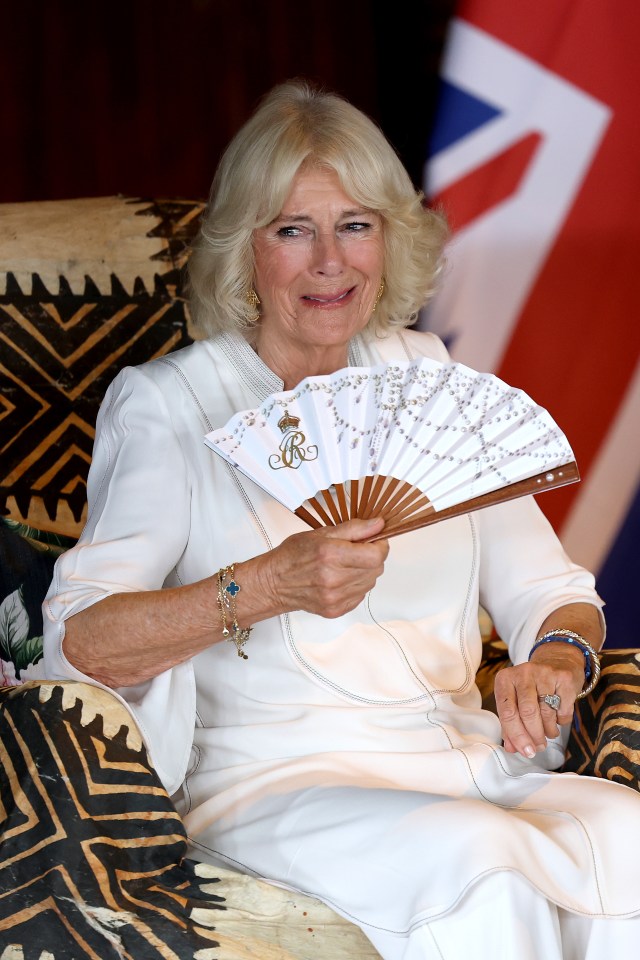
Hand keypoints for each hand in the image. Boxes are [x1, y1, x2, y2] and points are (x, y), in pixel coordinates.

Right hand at [258, 516, 389, 618]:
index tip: (375, 540)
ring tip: (345, 565)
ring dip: (364, 572)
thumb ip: (354, 529)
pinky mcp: (336, 610)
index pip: (376, 555)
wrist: (274, 583)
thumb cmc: (292, 556)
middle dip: (372, 557)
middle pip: (376, 569)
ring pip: (370, 583)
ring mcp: (335, 598)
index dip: (380, 545)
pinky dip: (356, 585)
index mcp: (331, 555)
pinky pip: (360, 595)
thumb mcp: (321, 533)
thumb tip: (378, 525)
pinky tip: (340, 578)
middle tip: (356, 551)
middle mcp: (334, 579)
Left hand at [493, 647, 584, 758]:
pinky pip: (563, 710)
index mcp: (505, 679)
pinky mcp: (564, 678)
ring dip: (548, 731)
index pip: (507, 712)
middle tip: (538, 747)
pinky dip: (561, 721)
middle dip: (534, 736)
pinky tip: (558, 718)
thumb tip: (512, 748)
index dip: (516, 735)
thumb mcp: (516, 699)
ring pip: (546, 713)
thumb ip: (511, 723)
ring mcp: (544, 673)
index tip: (525, 751)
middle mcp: (523, 673)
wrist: (558, 661)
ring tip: (549, 733)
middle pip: (527, 713)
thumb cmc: (532, 686)